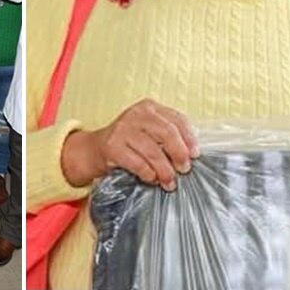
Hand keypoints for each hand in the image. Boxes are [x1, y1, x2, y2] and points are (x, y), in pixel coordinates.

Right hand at [60, 98, 198, 191]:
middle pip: (167, 133)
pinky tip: (151, 178)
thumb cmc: (129, 142)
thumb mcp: (148, 131)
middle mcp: (136, 114)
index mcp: (149, 107)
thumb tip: (192, 153)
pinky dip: (148, 174)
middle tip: (184, 169)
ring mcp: (123, 129)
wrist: (94, 148)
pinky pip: (138, 163)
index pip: (177, 119)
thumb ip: (167, 136)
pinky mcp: (112, 146)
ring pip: (153, 151)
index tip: (195, 154)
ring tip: (169, 182)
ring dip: (165, 171)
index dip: (189, 138)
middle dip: (179, 154)